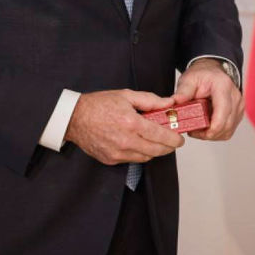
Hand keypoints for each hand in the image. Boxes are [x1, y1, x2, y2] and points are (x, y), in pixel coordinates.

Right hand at [65, 89, 184, 164]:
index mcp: (132, 123)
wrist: (74, 118)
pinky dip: (139, 153)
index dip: (174, 139)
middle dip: (168, 147)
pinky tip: (139, 144)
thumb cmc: (98, 105)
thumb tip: (169, 104)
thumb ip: (151, 100)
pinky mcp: (111, 159)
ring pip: (146, 158)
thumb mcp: (127, 95)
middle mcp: (126, 141)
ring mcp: (117, 153)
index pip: (161, 136)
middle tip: (172, 141)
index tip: (180, 139)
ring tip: (156, 141)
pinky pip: (132, 160)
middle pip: (157, 151)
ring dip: (154, 151)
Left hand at [173, 58, 243, 140]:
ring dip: (212, 135)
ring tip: (199, 128)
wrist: (213, 71)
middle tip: (193, 130)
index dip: (212, 128)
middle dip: (208, 133)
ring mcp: (239, 106)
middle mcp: (235, 97)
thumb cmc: (203, 75)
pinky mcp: (238, 113)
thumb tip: (175, 102)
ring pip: (228, 131)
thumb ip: (183, 91)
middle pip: (226, 125)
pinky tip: (207, 127)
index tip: (197, 132)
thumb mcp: (189, 79)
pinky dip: (217, 133)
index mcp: (223, 87)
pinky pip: (229, 130)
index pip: (223, 113)